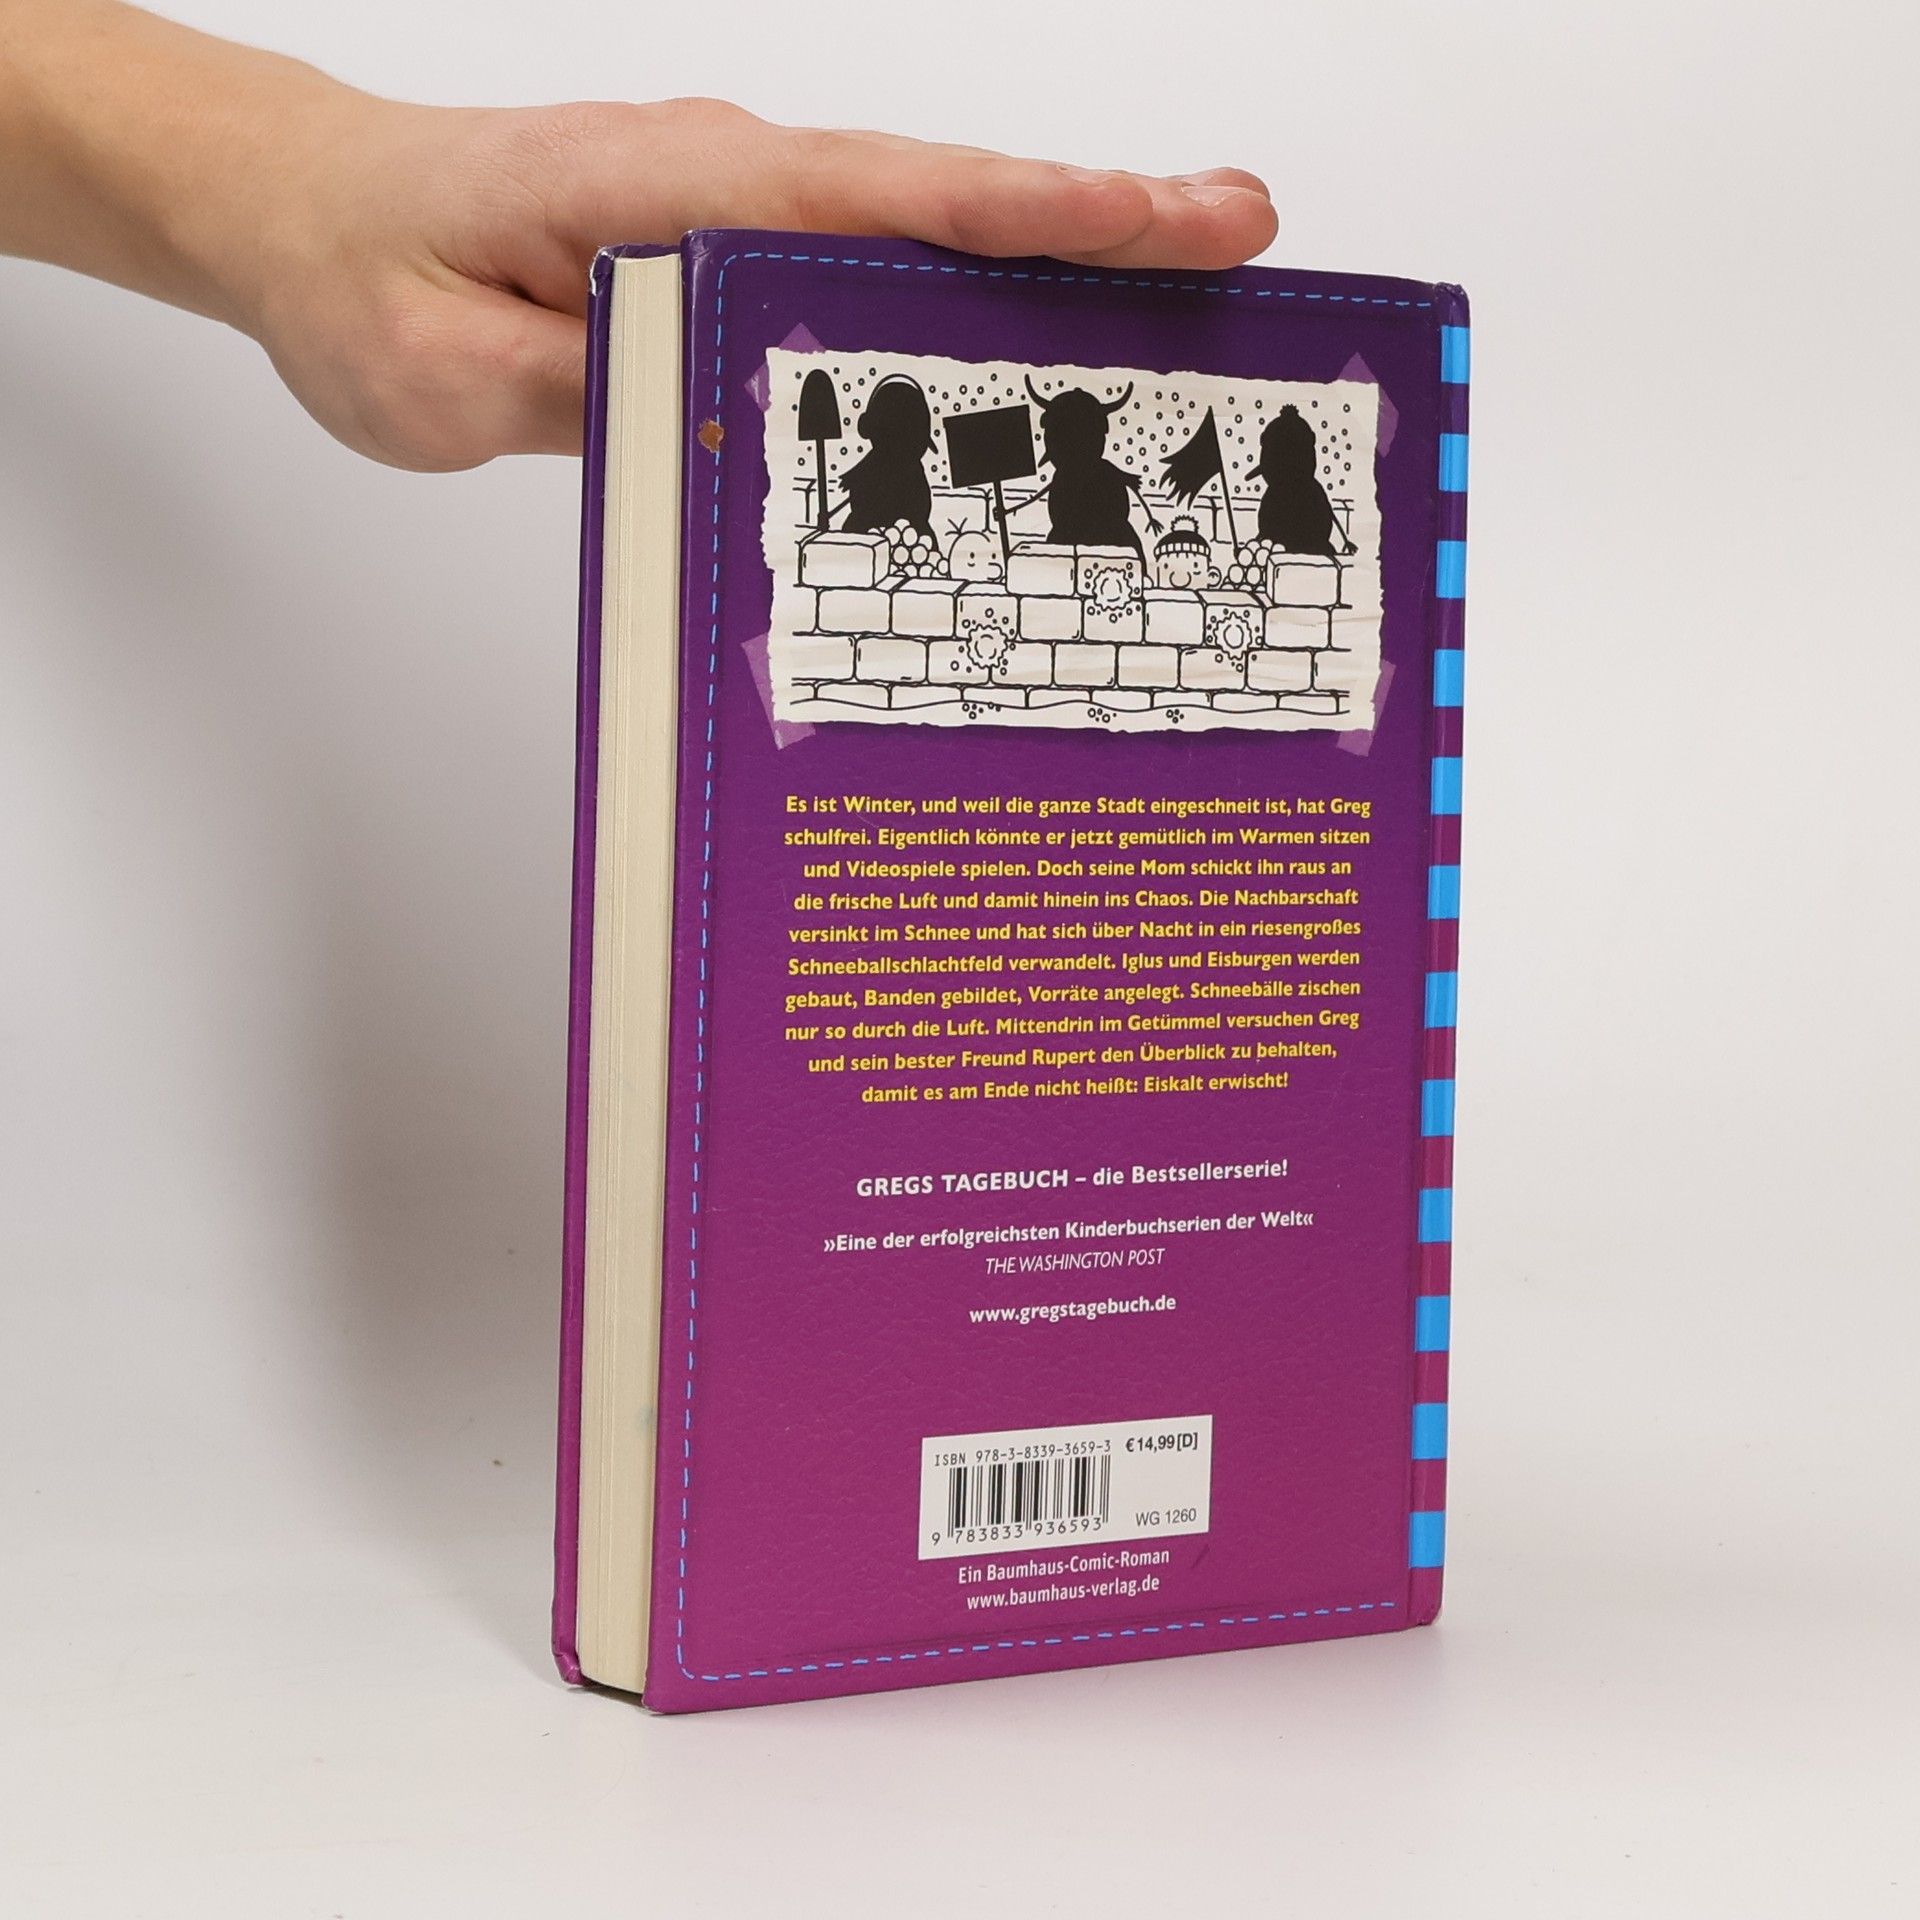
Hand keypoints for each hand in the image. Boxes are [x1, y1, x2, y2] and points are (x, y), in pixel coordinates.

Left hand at [243, 97, 1276, 469]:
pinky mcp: (736, 251)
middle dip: (1092, 218)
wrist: (312, 216)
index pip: (864, 194)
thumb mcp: (440, 369)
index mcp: (659, 188)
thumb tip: (717, 406)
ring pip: (917, 227)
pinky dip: (969, 291)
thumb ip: (576, 388)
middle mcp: (719, 177)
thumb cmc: (364, 277)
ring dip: (1052, 254)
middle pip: (932, 196)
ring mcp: (736, 209)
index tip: (1143, 219)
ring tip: (1189, 281)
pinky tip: (1038, 338)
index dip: (1011, 212)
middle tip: (1240, 235)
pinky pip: (870, 270)